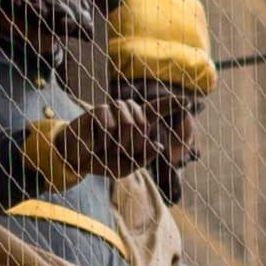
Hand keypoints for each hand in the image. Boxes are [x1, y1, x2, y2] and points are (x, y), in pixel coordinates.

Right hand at [58, 93, 182, 178]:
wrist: (76, 158)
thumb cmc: (103, 160)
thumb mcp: (126, 166)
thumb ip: (143, 157)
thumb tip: (158, 145)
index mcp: (137, 122)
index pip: (157, 110)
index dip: (172, 104)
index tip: (188, 100)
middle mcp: (127, 112)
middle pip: (142, 127)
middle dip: (131, 146)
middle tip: (116, 152)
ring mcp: (113, 109)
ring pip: (127, 125)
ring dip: (117, 143)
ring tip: (106, 147)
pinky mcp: (98, 110)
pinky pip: (109, 125)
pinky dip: (104, 139)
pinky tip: (98, 141)